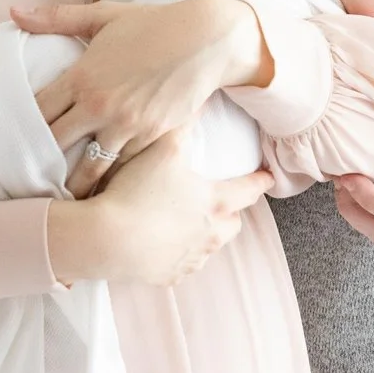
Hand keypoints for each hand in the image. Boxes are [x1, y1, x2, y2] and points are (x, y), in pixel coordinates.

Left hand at [20, 0, 269, 196]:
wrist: (207, 39)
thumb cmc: (153, 24)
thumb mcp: (103, 17)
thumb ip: (56, 18)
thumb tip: (13, 12)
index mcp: (82, 76)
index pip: (36, 113)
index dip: (19, 128)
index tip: (10, 140)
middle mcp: (100, 105)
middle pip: (54, 146)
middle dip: (38, 161)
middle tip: (25, 175)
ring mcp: (127, 125)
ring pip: (88, 168)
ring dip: (73, 182)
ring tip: (59, 195)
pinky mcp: (152, 138)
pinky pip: (123, 166)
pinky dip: (111, 176)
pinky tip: (100, 188)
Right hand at [47, 130, 271, 286]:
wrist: (105, 238)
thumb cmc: (137, 190)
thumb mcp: (164, 147)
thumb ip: (185, 120)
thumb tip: (201, 96)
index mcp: (215, 202)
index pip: (249, 190)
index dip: (260, 181)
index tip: (269, 177)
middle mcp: (209, 234)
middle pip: (233, 224)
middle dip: (232, 212)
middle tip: (225, 202)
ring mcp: (190, 259)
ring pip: (210, 248)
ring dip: (206, 234)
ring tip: (192, 222)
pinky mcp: (168, 277)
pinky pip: (182, 266)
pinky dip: (179, 254)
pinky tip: (165, 244)